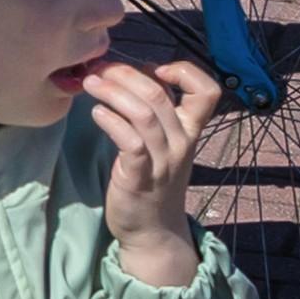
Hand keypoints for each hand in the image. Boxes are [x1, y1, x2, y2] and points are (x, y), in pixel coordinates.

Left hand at [78, 54, 220, 286]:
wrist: (152, 231)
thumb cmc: (153, 180)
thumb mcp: (165, 143)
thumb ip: (158, 112)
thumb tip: (137, 73)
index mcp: (190, 131)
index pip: (209, 92)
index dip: (186, 72)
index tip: (156, 67)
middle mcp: (181, 143)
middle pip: (160, 95)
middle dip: (126, 74)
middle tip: (99, 67)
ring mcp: (162, 161)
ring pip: (143, 114)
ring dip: (112, 92)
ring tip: (90, 83)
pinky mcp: (139, 177)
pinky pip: (129, 142)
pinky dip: (111, 120)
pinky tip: (96, 112)